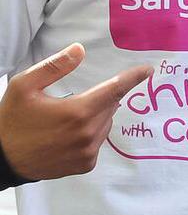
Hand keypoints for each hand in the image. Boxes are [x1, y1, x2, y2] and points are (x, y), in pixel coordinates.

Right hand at [0, 44, 150, 180]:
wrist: (2, 157)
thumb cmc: (12, 120)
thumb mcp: (25, 86)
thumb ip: (55, 67)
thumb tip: (80, 50)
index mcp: (77, 111)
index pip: (115, 90)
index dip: (132, 78)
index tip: (147, 71)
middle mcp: (88, 134)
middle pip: (110, 107)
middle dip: (100, 99)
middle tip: (75, 99)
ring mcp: (88, 152)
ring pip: (105, 125)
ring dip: (95, 117)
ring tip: (66, 118)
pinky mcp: (86, 164)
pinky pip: (98, 142)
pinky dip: (89, 134)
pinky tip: (66, 134)